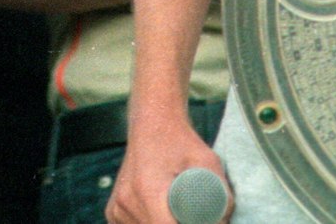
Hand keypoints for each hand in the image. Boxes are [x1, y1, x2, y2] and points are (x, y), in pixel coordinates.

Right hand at [107, 117, 231, 223]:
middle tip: (191, 213)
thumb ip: (221, 195)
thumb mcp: (208, 162)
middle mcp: (126, 201)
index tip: (202, 220)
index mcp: (148, 189)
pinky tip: (161, 211)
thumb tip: (223, 222)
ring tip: (175, 209)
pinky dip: (150, 223)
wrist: (152, 122)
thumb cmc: (183, 142)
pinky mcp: (112, 211)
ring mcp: (116, 208)